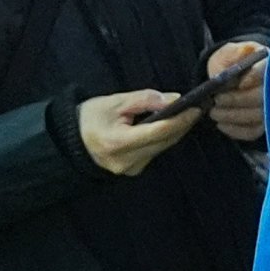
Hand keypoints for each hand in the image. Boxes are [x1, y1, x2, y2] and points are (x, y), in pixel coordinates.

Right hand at [75, 87, 204, 176]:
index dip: (180, 120)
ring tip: (188, 114)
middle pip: (164, 141)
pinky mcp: (133, 170)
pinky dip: (164, 139)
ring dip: (176, 132)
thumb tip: (173, 100)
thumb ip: (145, 100)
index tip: (196, 108)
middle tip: (198, 108)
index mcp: (119, 142)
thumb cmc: (90, 118)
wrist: (71, 141)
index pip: (158, 131)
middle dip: (183, 125)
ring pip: (162, 148)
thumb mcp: (115, 102)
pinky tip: (171, 126)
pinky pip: (154, 152)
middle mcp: (127, 161)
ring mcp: (130, 169)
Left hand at [203, 37, 269, 142]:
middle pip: (262, 97)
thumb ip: (234, 53)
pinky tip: (221, 124)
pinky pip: (253, 131)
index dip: (255, 77)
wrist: (228, 77)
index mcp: (269, 63)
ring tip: (213, 112)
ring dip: (232, 116)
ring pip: (257, 116)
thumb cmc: (230, 62)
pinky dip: (235, 130)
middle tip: (216, 99)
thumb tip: (241, 55)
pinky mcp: (264, 124)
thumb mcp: (229, 52)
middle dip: (237, 100)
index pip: (268, 71)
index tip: (239, 83)